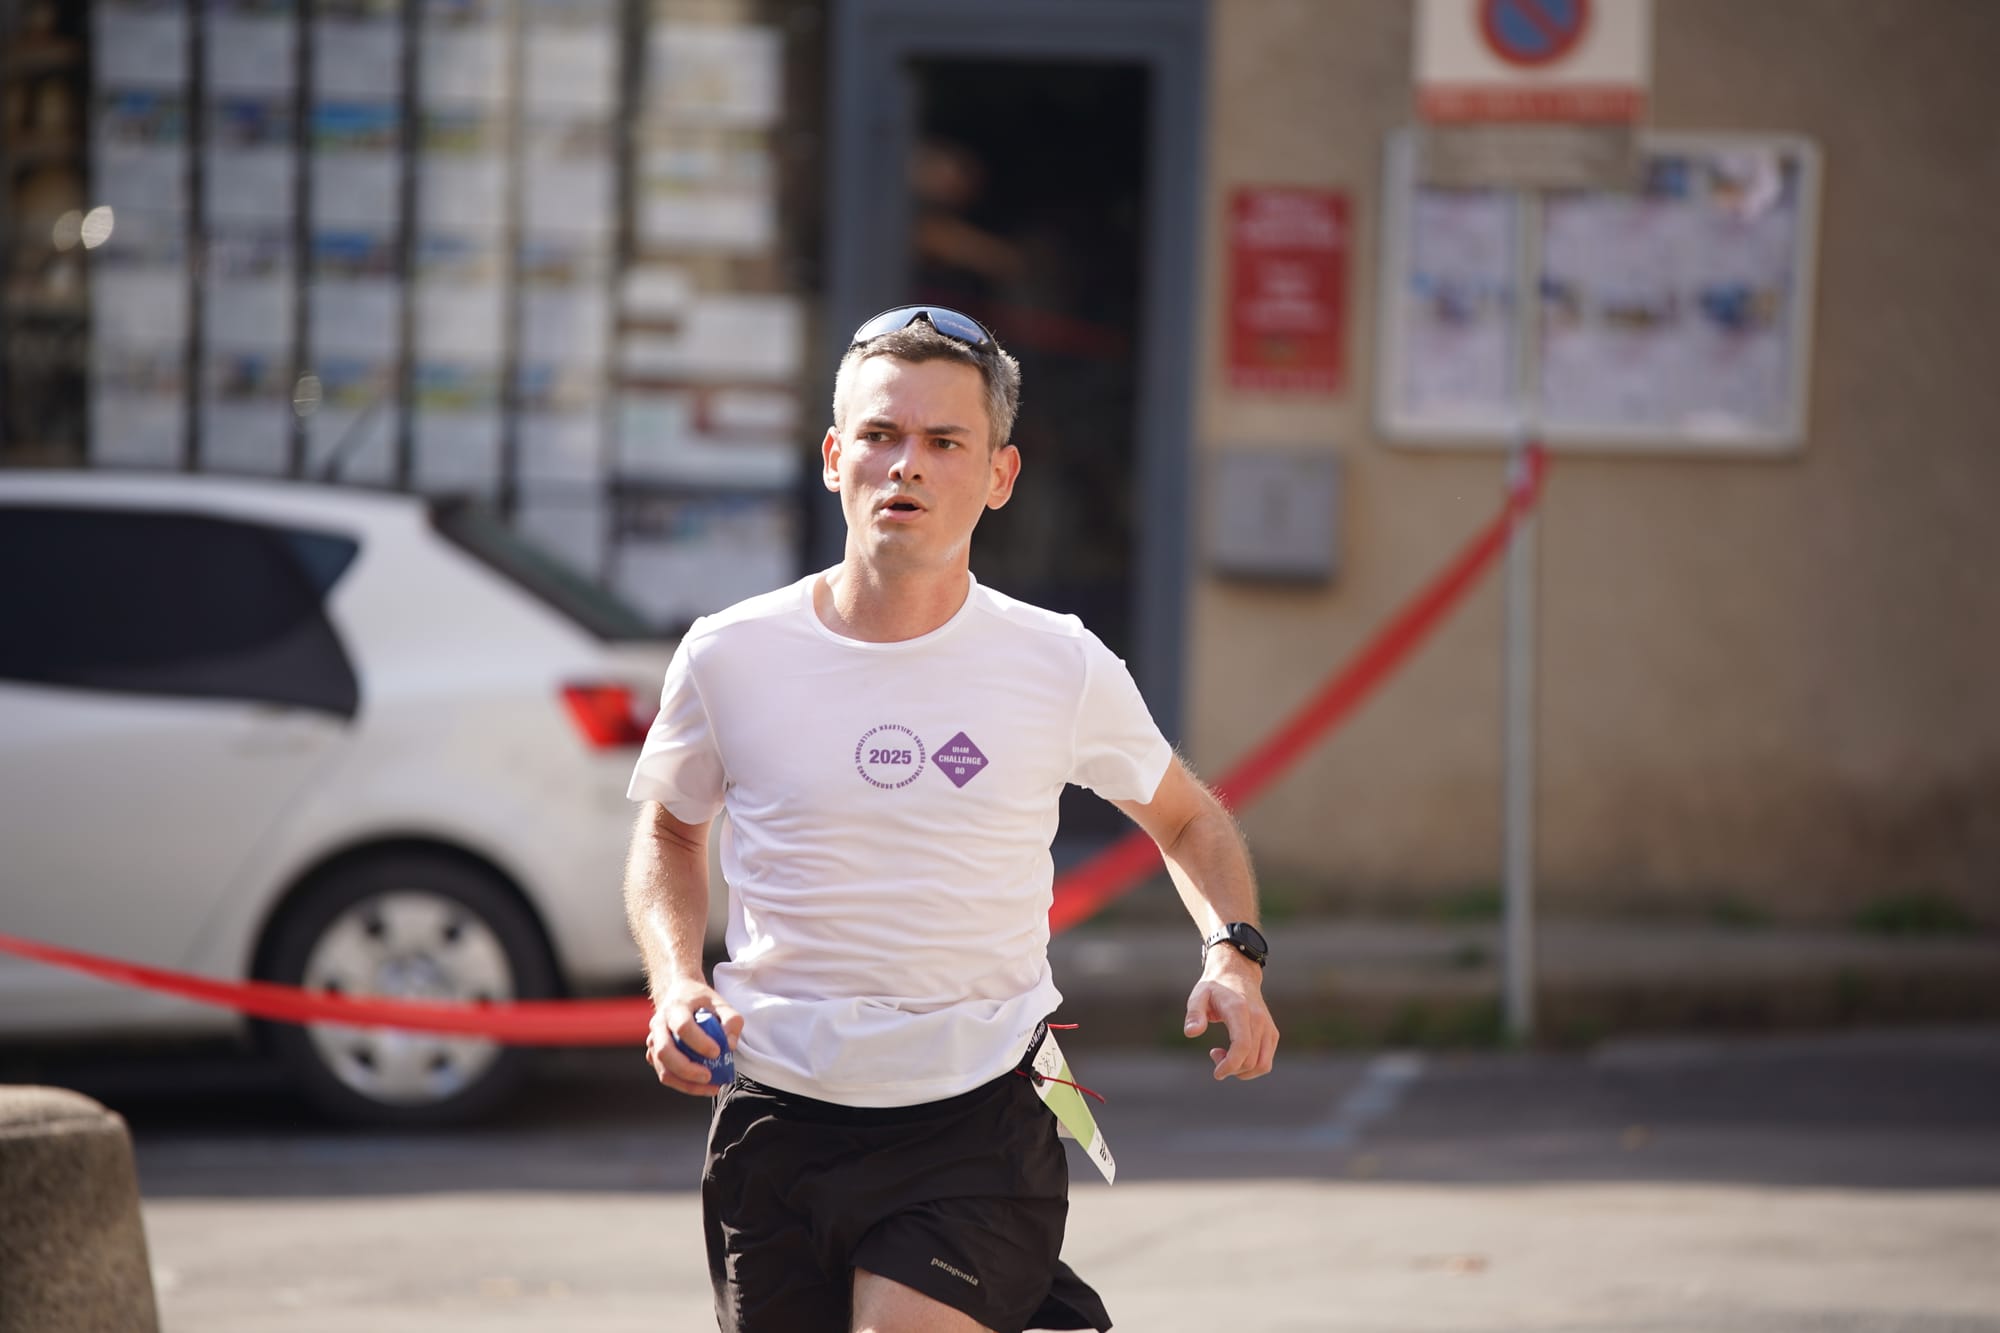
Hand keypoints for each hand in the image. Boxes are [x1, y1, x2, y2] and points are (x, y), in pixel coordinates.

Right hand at [644, 980, 744, 1097]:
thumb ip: (731, 1020)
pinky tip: (702, 1086)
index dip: (699, 1042)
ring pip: (663, 1069)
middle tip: (709, 1077)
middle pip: (665, 1052)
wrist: (676, 993)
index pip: (683, 1027)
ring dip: (686, 1083)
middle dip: (687, 1069)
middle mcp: (659, 1025)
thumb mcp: (720, 1002)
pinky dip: (683, 1085)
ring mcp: (653, 1041)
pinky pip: (665, 1075)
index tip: (717, 1052)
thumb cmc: (699, 999)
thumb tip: (729, 1046)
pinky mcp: (653, 1055)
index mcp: (675, 1008)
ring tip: (710, 1087)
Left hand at [1184, 949, 1277, 1080]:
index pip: (1242, 1046)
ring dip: (1242, 1071)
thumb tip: (1191, 1033)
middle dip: (1231, 1068)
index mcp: (1240, 1010)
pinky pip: (1266, 1061)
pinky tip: (1236, 1055)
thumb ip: (1194, 1014)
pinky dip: (1251, 1067)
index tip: (1217, 1073)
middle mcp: (1258, 1019)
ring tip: (1225, 1057)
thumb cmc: (1215, 988)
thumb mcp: (1198, 995)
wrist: (1238, 974)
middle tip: (1214, 1053)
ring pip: (1263, 1065)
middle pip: (1251, 1060)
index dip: (1230, 1065)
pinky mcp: (1272, 1033)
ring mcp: (1268, 1027)